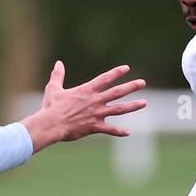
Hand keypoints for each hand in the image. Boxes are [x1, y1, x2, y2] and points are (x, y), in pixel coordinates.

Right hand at [22, 61, 145, 152]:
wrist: (52, 124)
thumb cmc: (51, 107)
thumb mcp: (54, 88)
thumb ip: (58, 75)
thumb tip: (58, 63)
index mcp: (86, 90)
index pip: (105, 78)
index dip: (116, 72)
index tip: (126, 68)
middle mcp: (95, 101)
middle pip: (117, 92)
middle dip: (131, 86)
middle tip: (142, 83)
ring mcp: (97, 114)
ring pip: (119, 109)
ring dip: (132, 106)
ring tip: (144, 102)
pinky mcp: (95, 127)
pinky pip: (110, 130)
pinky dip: (119, 131)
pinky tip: (128, 132)